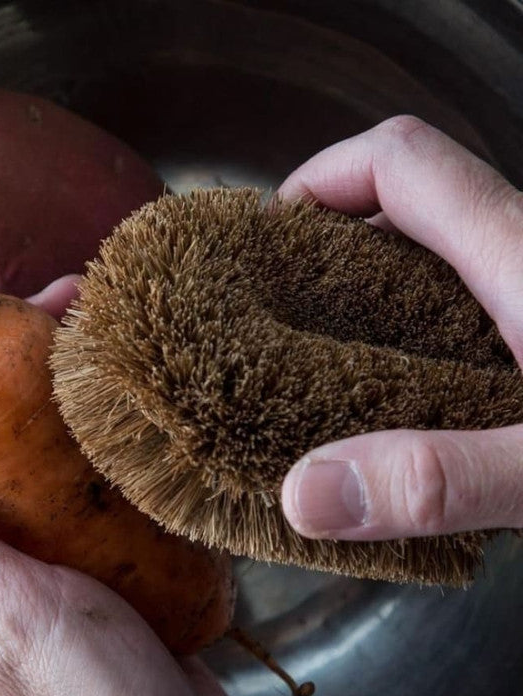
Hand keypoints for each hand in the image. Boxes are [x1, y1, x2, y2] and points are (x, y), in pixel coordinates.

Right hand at [278, 115, 522, 540]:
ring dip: (369, 293)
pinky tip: (398, 405)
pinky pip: (466, 313)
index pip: (401, 160)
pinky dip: (412, 338)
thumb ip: (441, 477)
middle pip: (411, 204)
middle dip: (331, 239)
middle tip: (282, 309)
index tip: (270, 236)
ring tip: (318, 359)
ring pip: (438, 261)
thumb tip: (304, 494)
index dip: (323, 177)